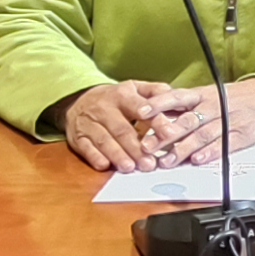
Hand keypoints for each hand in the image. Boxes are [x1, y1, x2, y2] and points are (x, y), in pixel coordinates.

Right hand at [59, 81, 175, 172]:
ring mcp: (89, 123)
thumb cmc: (116, 98)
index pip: (140, 107)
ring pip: (104, 140)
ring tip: (130, 167)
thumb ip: (155, 92)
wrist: (79, 99)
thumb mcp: (134, 88)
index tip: (168, 133)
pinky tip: (106, 165)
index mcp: (122, 95)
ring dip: (117, 155)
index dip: (154, 120)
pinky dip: (95, 157)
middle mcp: (104, 108)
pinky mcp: (78, 137)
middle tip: (150, 163)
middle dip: (136, 148)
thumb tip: (176, 97)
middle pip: (122, 129)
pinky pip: (85, 148)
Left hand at [135, 79, 254, 167]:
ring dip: (183, 149)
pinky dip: (209, 153)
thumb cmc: (231, 98)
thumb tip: (152, 117)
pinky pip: (222, 145)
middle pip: (186, 121)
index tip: (140, 113)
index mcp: (201, 95)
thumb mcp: (207, 95)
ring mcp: (226, 121)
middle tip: (147, 146)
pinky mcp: (239, 136)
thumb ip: (182, 107)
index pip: (176, 97)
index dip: (158, 104)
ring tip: (167, 161)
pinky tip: (197, 160)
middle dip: (165, 134)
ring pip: (201, 135)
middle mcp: (212, 107)